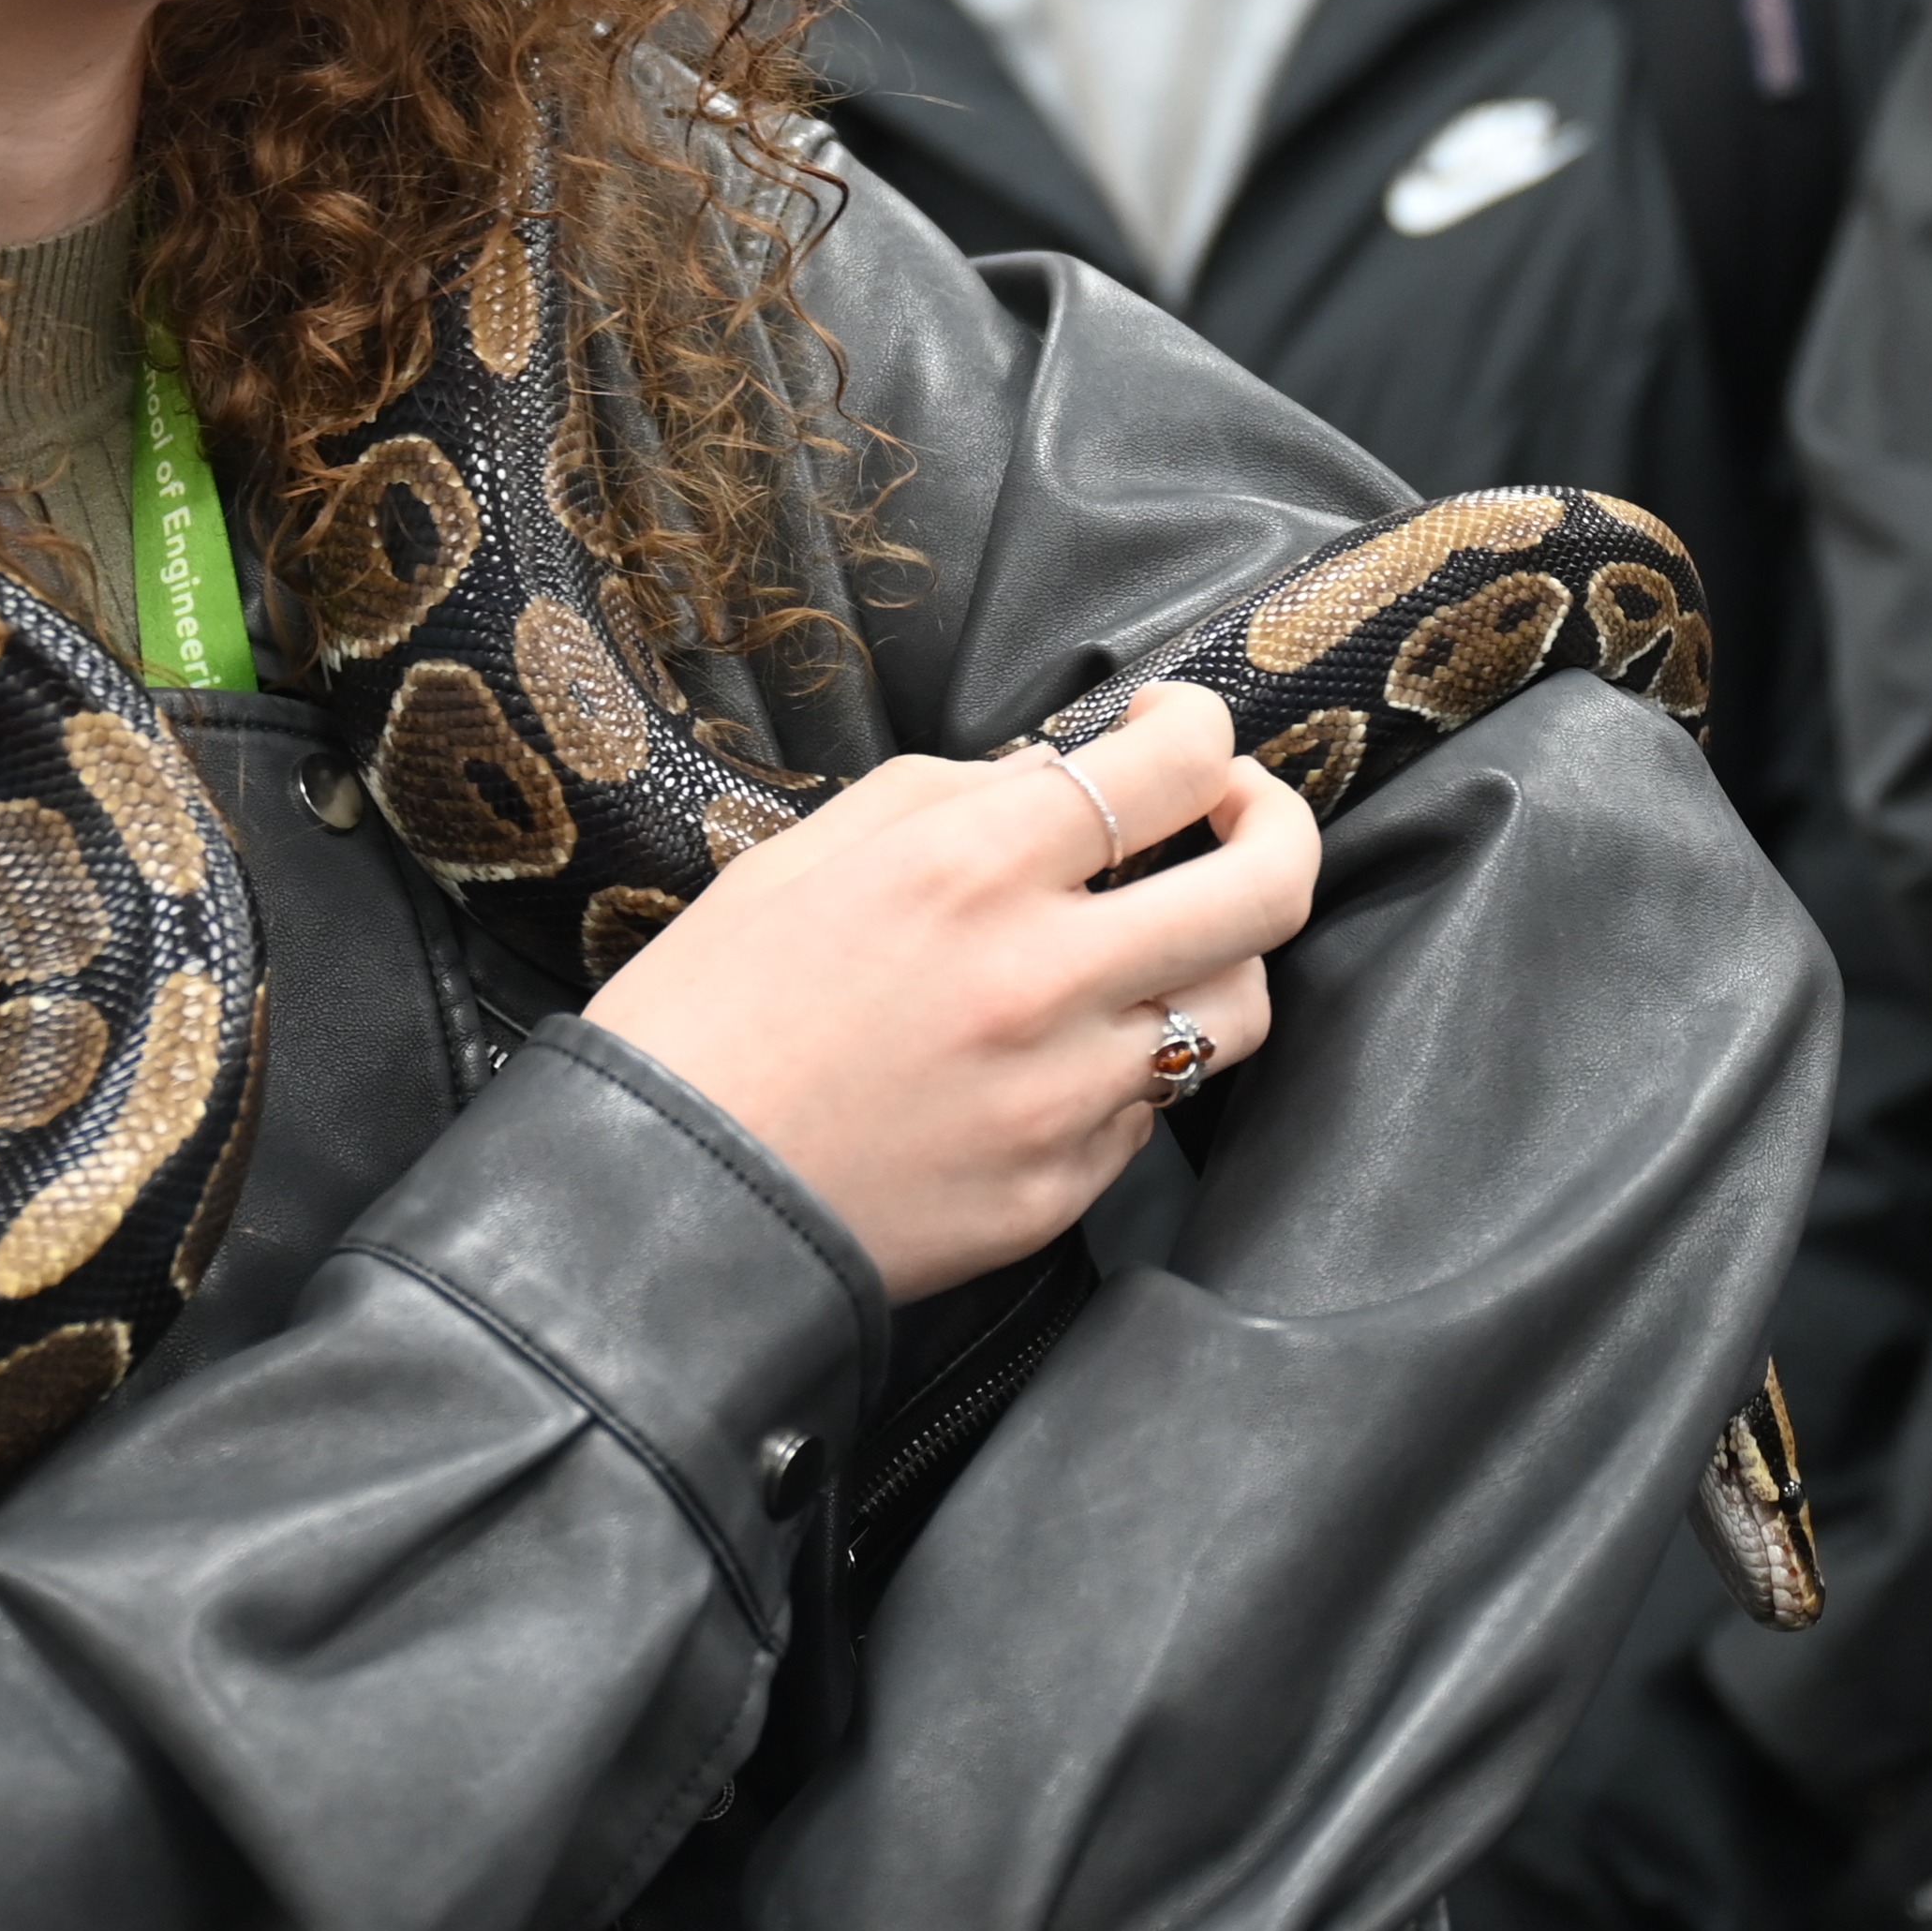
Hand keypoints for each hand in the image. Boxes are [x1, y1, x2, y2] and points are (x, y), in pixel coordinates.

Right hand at [585, 686, 1315, 1304]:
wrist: (656, 1201)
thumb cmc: (703, 1013)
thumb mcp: (799, 857)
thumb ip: (943, 795)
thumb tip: (1054, 772)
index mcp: (970, 868)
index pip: (1175, 764)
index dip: (1198, 729)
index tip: (1173, 731)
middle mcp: (1043, 977)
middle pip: (1269, 884)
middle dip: (1275, 822)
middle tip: (1238, 813)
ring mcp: (1066, 1095)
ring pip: (1240, 1007)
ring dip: (1219, 953)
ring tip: (1161, 940)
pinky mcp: (1062, 1188)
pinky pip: (1151, 1108)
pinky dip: (1127, 1062)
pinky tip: (1059, 1049)